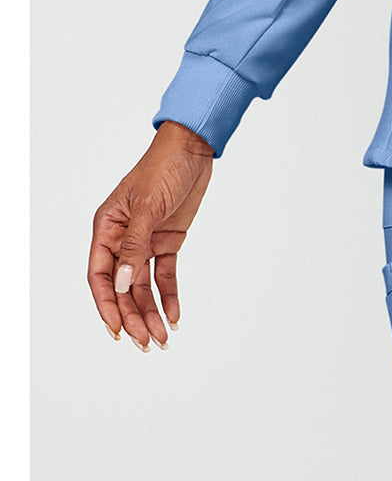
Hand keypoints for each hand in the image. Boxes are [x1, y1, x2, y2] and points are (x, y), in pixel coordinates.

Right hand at [88, 120, 215, 349]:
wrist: (193, 147)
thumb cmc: (163, 167)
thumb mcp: (148, 205)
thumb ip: (134, 245)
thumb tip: (120, 285)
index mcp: (107, 227)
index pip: (100, 275)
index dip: (106, 305)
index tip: (116, 331)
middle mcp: (123, 238)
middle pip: (122, 287)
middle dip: (132, 316)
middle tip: (146, 343)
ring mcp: (145, 241)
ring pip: (142, 286)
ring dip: (151, 312)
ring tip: (162, 339)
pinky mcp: (168, 240)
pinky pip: (164, 275)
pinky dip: (168, 295)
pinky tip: (174, 316)